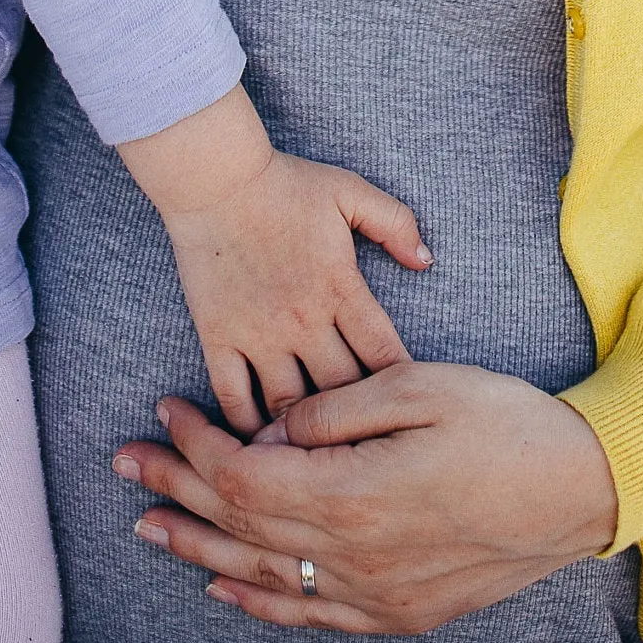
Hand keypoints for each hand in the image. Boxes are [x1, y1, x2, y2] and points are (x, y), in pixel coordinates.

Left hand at [115, 360, 620, 634]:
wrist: (579, 493)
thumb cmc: (506, 425)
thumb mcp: (420, 389)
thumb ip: (337, 412)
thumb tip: (274, 430)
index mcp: (353, 495)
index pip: (243, 475)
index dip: (196, 444)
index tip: (167, 406)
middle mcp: (352, 557)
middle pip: (238, 526)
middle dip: (177, 489)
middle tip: (124, 463)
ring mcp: (373, 593)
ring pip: (262, 575)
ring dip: (198, 546)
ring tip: (148, 526)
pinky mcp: (397, 612)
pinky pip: (307, 613)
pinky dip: (256, 601)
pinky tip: (224, 587)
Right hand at [120, 87, 430, 435]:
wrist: (216, 178)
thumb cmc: (286, 183)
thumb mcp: (350, 191)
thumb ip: (395, 222)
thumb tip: (426, 261)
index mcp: (341, 287)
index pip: (384, 355)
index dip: (401, 388)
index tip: (412, 413)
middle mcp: (304, 320)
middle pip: (342, 394)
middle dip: (359, 425)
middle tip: (373, 452)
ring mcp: (259, 333)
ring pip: (289, 407)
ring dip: (303, 437)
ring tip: (318, 464)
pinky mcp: (220, 338)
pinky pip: (233, 399)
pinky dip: (247, 428)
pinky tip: (260, 448)